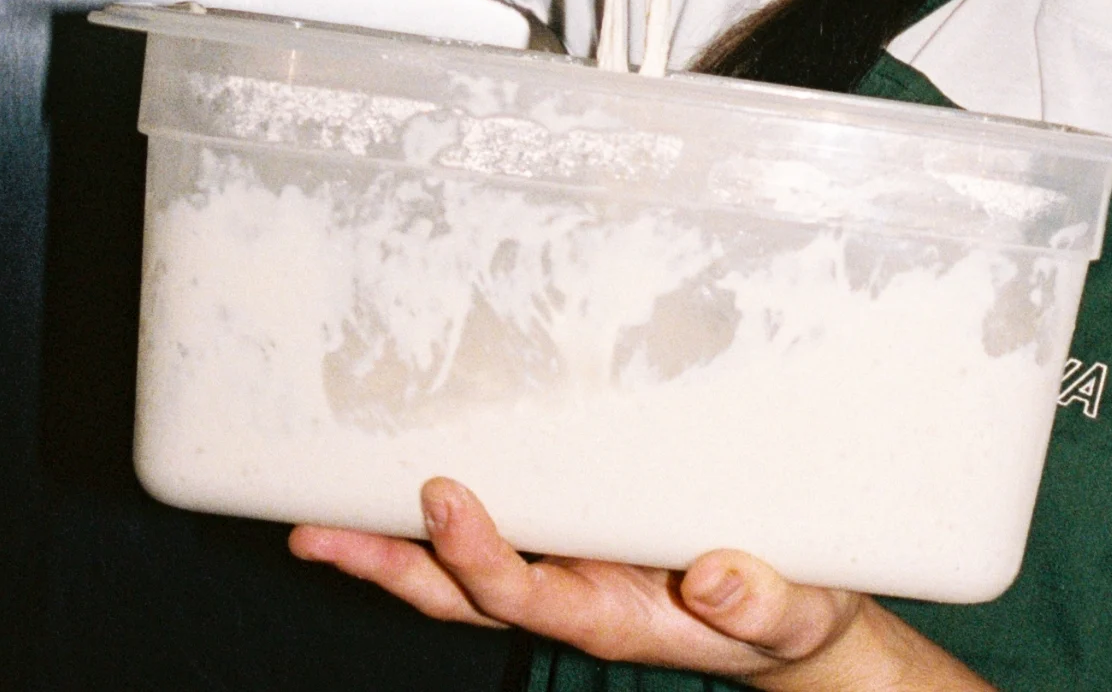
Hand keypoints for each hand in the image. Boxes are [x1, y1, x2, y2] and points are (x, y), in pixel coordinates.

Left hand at [292, 478, 902, 687]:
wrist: (794, 624)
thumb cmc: (791, 615)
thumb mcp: (794, 613)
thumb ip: (758, 602)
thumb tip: (714, 577)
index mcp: (613, 619)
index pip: (525, 595)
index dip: (477, 555)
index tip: (445, 499)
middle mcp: (573, 599)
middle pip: (462, 594)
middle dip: (392, 568)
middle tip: (319, 533)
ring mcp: (568, 575)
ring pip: (464, 571)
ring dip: (394, 551)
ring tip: (317, 523)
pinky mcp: (578, 545)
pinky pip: (502, 533)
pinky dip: (446, 519)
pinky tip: (406, 488)